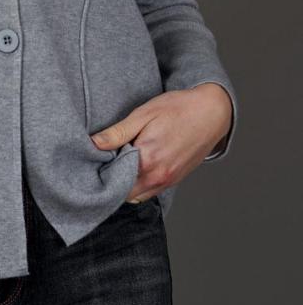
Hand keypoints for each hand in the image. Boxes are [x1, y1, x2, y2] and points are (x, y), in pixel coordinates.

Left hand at [89, 83, 232, 201]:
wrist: (210, 113)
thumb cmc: (177, 109)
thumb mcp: (143, 114)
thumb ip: (118, 133)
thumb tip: (94, 144)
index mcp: (147, 160)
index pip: (113, 178)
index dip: (101, 169)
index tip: (95, 158)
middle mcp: (158, 177)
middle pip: (123, 192)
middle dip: (112, 180)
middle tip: (106, 159)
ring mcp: (168, 181)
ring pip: (136, 195)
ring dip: (126, 184)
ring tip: (121, 161)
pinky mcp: (174, 180)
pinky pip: (150, 192)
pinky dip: (139, 184)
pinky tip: (136, 165)